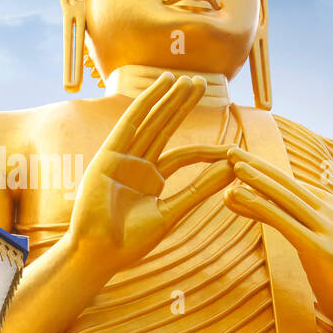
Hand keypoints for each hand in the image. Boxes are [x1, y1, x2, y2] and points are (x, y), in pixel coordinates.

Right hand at [65, 72, 241, 277]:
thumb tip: (231, 169)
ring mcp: (121, 158)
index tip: (232, 149)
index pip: (183, 156)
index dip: (207, 151)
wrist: (99, 253)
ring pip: (151, 122)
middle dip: (183, 105)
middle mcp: (136, 165)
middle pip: (165, 128)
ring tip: (188, 80)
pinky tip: (162, 85)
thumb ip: (200, 189)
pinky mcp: (108, 155)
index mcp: (150, 180)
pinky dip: (146, 103)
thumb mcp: (172, 212)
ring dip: (169, 99)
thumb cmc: (130, 241)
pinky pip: (130, 123)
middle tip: (202, 83)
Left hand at [223, 150, 332, 332]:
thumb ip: (313, 229)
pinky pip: (281, 220)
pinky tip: (236, 195)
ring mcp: (330, 230)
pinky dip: (256, 204)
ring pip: (285, 197)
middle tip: (231, 150)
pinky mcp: (320, 249)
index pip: (298, 188)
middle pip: (290, 184)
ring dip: (255, 178)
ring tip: (230, 165)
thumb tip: (286, 217)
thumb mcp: (330, 249)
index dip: (268, 176)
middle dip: (258, 165)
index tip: (242, 166)